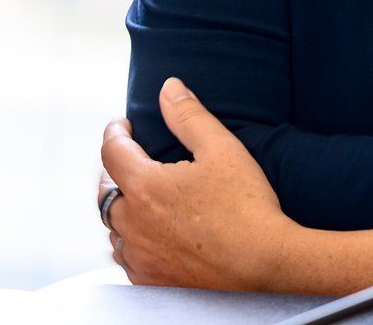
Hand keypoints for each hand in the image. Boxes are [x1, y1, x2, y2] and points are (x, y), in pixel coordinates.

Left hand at [98, 78, 301, 290]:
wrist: (267, 266)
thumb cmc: (247, 207)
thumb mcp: (222, 149)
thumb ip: (189, 116)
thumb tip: (168, 89)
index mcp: (145, 187)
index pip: (111, 151)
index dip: (115, 132)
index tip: (123, 126)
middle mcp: (134, 225)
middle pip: (105, 193)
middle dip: (113, 172)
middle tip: (129, 160)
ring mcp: (141, 258)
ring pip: (114, 230)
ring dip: (121, 211)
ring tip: (138, 200)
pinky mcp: (152, 282)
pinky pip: (129, 260)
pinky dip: (133, 244)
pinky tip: (149, 238)